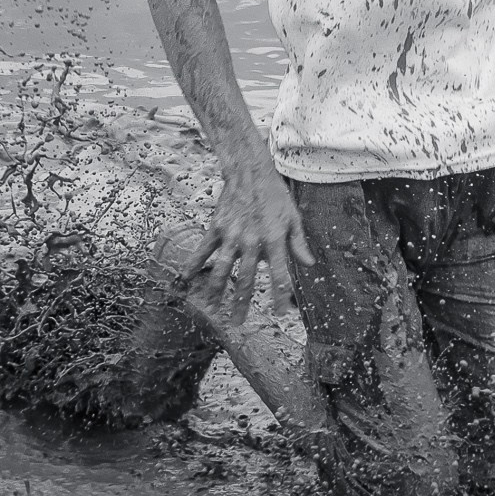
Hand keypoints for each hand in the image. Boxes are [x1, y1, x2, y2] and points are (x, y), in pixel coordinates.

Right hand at [184, 143, 313, 321]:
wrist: (250, 172)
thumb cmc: (275, 196)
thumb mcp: (293, 218)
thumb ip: (298, 243)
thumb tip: (309, 265)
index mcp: (274, 240)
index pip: (279, 274)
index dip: (280, 295)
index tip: (281, 313)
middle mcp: (252, 241)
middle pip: (246, 278)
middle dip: (242, 303)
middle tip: (237, 323)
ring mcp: (231, 235)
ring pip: (222, 268)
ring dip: (216, 290)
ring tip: (211, 308)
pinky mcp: (216, 228)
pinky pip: (203, 250)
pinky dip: (193, 264)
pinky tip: (185, 278)